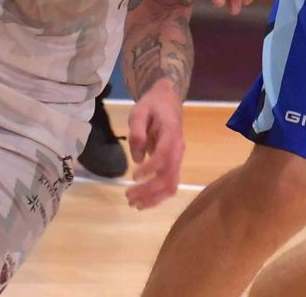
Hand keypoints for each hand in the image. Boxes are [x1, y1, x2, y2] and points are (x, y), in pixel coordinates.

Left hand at [125, 81, 183, 209]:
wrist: (168, 102)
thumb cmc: (152, 106)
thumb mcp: (140, 110)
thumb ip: (137, 130)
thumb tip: (137, 157)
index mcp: (171, 134)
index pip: (164, 156)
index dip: (150, 168)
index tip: (133, 176)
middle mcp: (178, 150)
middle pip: (168, 177)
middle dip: (149, 190)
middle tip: (128, 196)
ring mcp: (177, 158)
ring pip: (171, 185)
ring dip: (153, 198)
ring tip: (134, 204)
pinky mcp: (173, 164)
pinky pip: (169, 184)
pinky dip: (157, 196)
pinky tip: (143, 201)